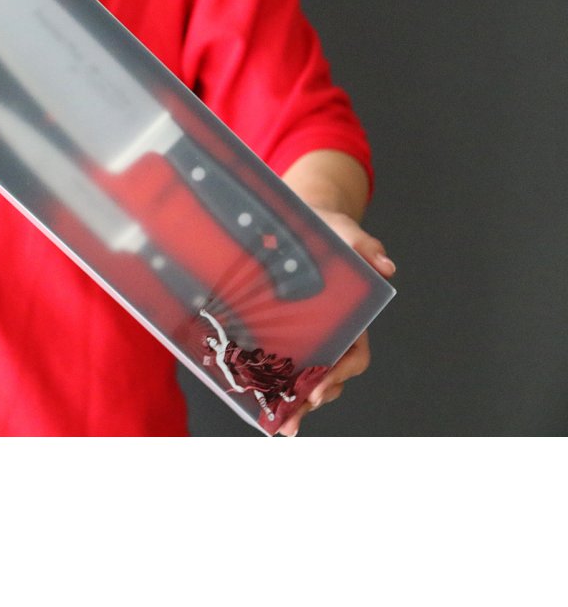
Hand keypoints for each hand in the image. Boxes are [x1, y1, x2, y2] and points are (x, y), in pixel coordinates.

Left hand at [277, 208, 395, 435]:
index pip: (354, 355)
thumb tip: (387, 266)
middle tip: (292, 417)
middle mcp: (330, 333)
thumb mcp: (345, 233)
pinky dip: (271, 384)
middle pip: (328, 377)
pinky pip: (279, 362)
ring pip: (305, 378)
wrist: (299, 220)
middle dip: (312, 400)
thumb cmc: (328, 230)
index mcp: (350, 316)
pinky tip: (256, 401)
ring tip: (278, 422)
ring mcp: (304, 335)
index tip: (322, 385)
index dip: (341, 373)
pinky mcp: (279, 331)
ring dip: (293, 403)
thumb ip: (365, 246)